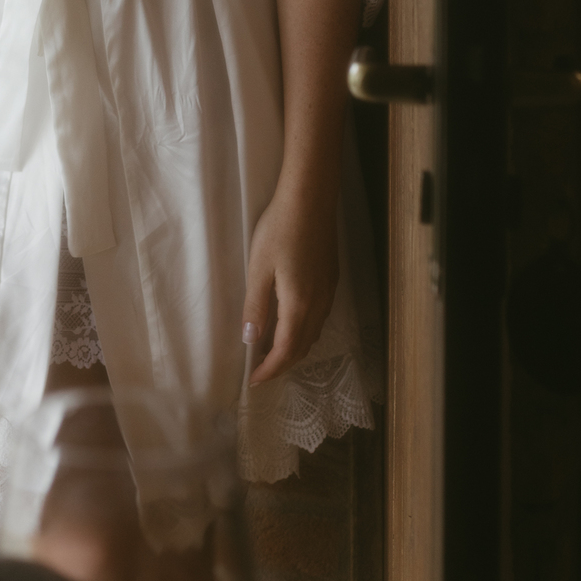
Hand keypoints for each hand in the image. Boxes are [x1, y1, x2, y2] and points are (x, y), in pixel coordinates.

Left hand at [241, 178, 339, 385]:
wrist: (311, 199)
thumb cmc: (280, 230)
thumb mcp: (259, 268)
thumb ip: (256, 307)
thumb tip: (250, 340)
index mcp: (299, 306)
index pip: (285, 351)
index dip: (270, 370)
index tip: (253, 381)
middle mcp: (319, 304)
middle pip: (302, 347)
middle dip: (282, 364)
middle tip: (261, 371)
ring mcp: (328, 291)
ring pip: (314, 333)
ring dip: (294, 348)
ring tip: (273, 352)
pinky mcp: (331, 278)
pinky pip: (319, 318)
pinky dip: (305, 331)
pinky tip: (292, 322)